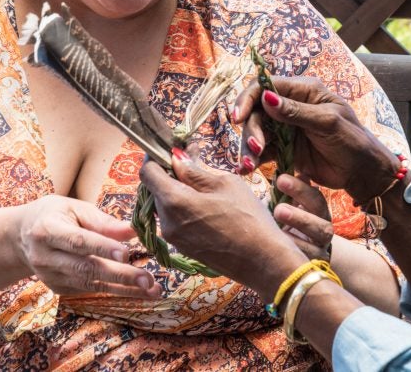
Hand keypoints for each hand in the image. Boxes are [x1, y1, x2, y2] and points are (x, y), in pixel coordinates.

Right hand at [14, 195, 159, 297]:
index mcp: (48, 229)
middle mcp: (46, 257)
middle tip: (148, 279)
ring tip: (150, 289)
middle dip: (120, 276)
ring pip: (90, 285)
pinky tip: (136, 290)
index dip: (102, 248)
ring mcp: (50, 276)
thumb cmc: (54, 215)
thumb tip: (133, 230)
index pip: (78, 241)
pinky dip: (114, 291)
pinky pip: (89, 290)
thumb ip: (103, 221)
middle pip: (86, 268)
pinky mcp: (58, 288)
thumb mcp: (75, 208)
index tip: (126, 254)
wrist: (22, 236)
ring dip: (123, 289)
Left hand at [140, 151, 307, 299]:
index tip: (172, 148)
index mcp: (173, 201)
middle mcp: (166, 221)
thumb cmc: (248, 218)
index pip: (147, 172)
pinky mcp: (183, 247)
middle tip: (193, 160)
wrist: (263, 262)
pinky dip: (184, 206)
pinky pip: (174, 219)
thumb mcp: (224, 183)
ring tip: (204, 182)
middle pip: (155, 188)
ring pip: (165, 204)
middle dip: (169, 172)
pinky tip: (207, 203)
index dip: (155, 156)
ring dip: (177, 189)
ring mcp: (173, 237)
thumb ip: (194, 170)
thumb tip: (176, 157)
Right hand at [234, 76, 400, 201]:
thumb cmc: (352, 140)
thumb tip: (266, 97)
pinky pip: (262, 151)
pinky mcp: (283, 148)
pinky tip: (247, 169)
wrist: (362, 171)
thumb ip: (296, 111)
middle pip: (256, 111)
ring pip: (256, 132)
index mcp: (303, 90)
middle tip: (256, 148)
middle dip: (251, 129)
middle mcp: (290, 106)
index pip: (266, 85)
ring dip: (248, 147)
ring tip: (248, 165)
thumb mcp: (327, 122)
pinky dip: (252, 159)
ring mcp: (285, 128)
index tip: (238, 117)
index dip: (248, 99)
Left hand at [274, 173, 332, 261]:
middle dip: (299, 218)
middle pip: (319, 226)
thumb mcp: (293, 205)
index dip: (300, 190)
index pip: (316, 199)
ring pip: (313, 250)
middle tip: (278, 210)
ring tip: (276, 234)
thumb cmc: (293, 222)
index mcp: (319, 212)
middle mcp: (324, 232)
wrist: (309, 254)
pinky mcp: (312, 271)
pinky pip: (303, 268)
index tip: (280, 180)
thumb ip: (291, 192)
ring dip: (294, 242)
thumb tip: (287, 173)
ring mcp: (320, 254)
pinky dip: (290, 260)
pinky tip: (276, 253)